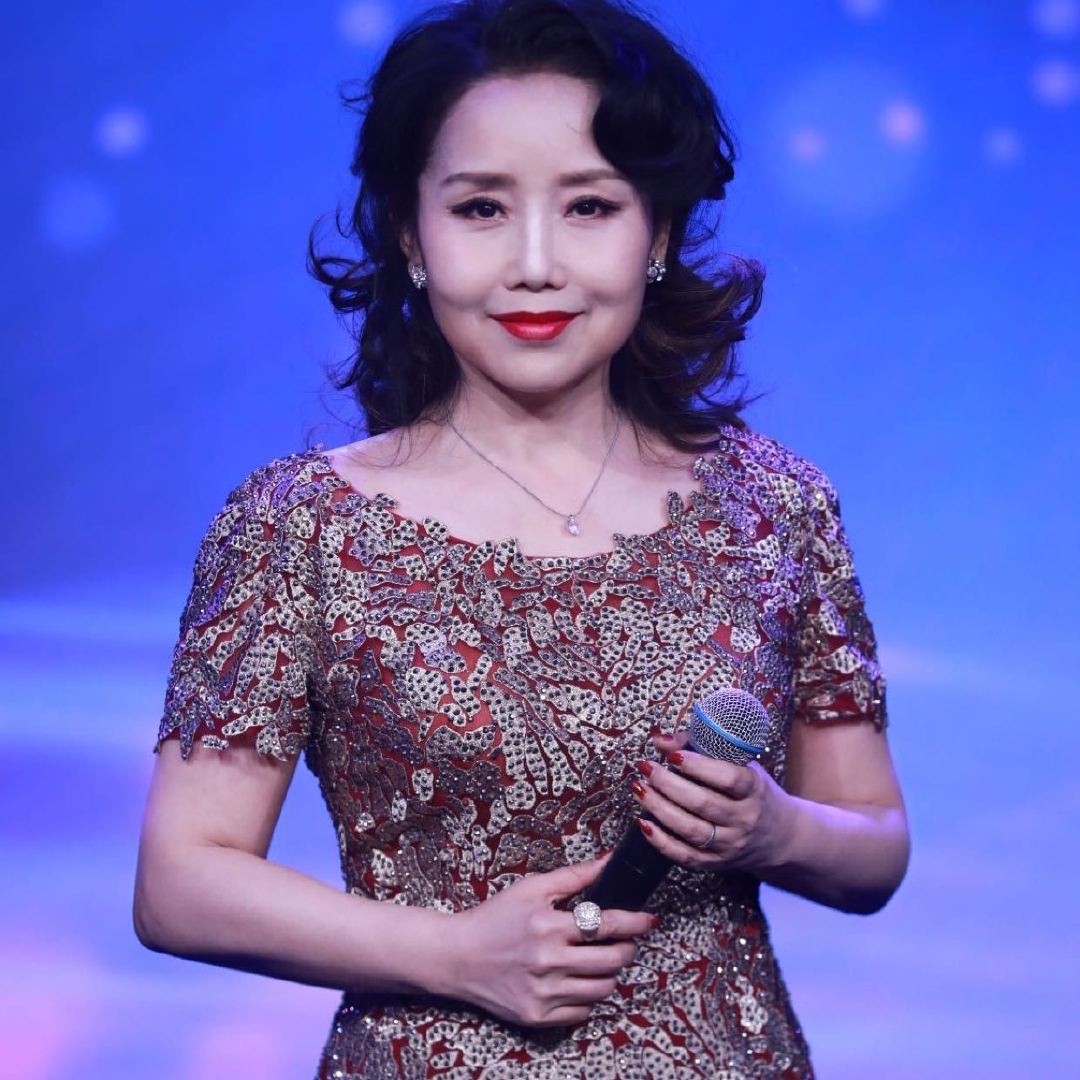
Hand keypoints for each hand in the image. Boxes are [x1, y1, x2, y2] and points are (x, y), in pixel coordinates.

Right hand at [446, 853, 655, 1027]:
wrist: (457, 956)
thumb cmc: (495, 917)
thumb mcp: (532, 888)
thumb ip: (575, 876)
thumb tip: (610, 861)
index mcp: (549, 926)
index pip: (608, 925)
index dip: (635, 922)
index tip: (649, 919)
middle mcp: (548, 962)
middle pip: (612, 961)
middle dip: (627, 949)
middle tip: (622, 941)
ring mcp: (543, 993)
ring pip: (602, 990)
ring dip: (610, 974)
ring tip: (600, 960)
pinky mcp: (537, 1017)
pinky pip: (582, 1013)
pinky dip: (587, 997)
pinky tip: (576, 980)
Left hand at [630, 732, 797, 874]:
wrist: (780, 836)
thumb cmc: (753, 791)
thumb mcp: (740, 764)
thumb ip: (701, 747)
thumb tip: (660, 740)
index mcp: (754, 790)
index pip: (729, 779)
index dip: (699, 766)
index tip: (673, 755)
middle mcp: (744, 819)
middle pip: (703, 804)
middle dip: (669, 784)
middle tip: (646, 768)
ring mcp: (730, 844)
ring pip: (691, 830)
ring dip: (659, 808)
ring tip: (640, 789)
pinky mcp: (716, 863)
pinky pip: (685, 856)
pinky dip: (661, 841)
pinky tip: (643, 823)